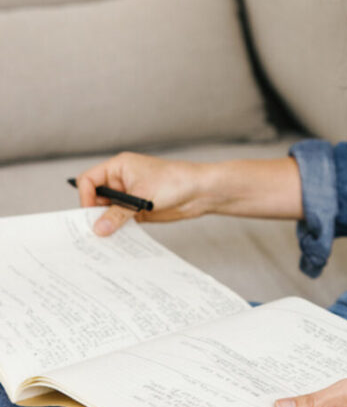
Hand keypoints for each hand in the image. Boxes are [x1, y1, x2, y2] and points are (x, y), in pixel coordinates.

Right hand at [71, 152, 210, 236]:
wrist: (201, 191)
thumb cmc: (174, 181)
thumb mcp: (142, 197)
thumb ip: (118, 214)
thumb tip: (98, 229)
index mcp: (118, 167)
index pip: (88, 180)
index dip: (85, 196)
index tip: (91, 214)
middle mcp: (121, 181)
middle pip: (95, 198)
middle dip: (94, 213)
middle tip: (94, 231)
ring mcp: (129, 196)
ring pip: (107, 211)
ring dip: (107, 224)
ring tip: (105, 238)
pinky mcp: (138, 210)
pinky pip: (120, 221)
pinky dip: (118, 229)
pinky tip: (118, 239)